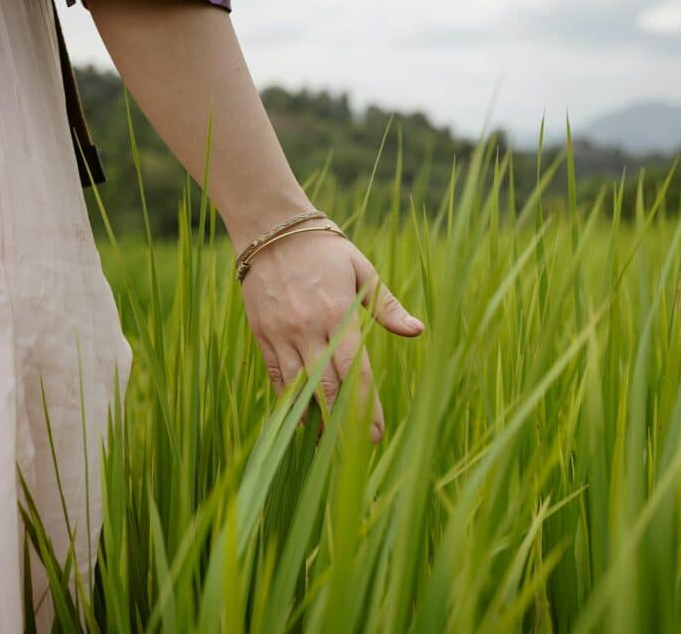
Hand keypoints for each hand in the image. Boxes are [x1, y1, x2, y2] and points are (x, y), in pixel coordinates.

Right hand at [238, 219, 424, 441]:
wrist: (271, 231)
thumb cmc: (324, 250)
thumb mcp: (361, 271)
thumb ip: (387, 306)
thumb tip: (418, 331)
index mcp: (337, 313)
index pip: (355, 370)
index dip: (365, 406)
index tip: (375, 434)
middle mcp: (308, 328)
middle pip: (326, 385)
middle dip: (343, 421)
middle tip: (357, 448)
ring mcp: (281, 333)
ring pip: (298, 386)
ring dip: (314, 416)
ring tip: (328, 443)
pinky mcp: (262, 334)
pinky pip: (276, 375)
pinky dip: (288, 399)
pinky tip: (300, 418)